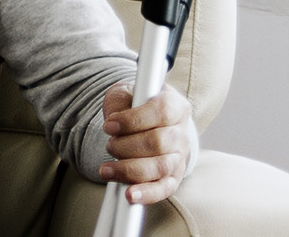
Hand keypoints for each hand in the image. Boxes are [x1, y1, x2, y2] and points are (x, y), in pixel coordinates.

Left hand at [97, 82, 195, 203]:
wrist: (140, 120)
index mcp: (176, 106)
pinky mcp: (173, 178)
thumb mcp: (124, 94)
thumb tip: (114, 123)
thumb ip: (120, 103)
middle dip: (126, 146)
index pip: (163, 111)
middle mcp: (182, 133)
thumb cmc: (132, 104)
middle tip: (109, 145)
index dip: (133, 120)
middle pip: (159, 142)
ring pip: (161, 167)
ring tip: (106, 169)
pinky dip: (147, 193)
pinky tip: (129, 194)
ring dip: (129, 169)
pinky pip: (164, 189)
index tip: (109, 125)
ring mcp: (180, 157)